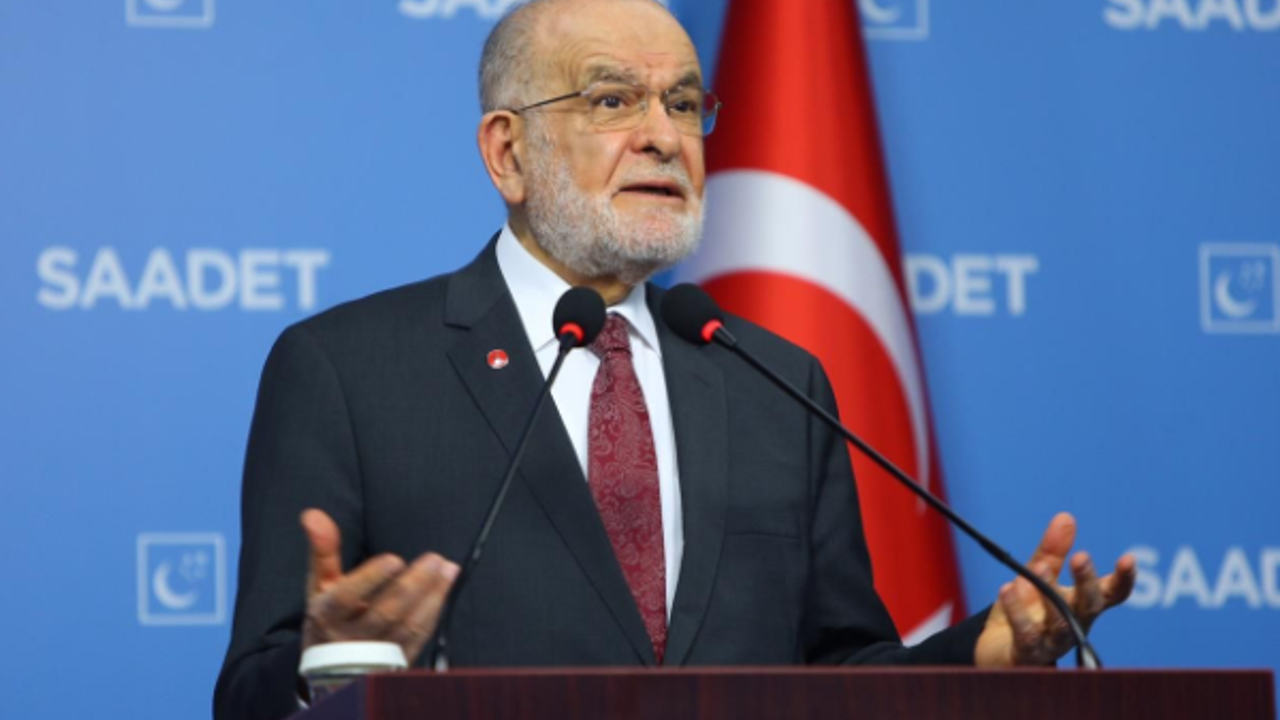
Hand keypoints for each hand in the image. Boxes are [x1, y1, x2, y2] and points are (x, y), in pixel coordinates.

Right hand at [300, 509, 458, 664]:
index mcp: (327, 614)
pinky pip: (419, 637)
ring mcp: (374, 653)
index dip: (370, 579)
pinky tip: (443, 589)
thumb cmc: (328, 614)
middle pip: (385, 612)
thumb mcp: (318, 584)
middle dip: (413, 584)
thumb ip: (322, 549)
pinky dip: (433, 612)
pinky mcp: (395, 661)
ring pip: (407, 626)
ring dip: (431, 596)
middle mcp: (350, 637)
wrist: (331, 668)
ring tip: (447, 569)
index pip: (347, 598)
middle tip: (434, 559)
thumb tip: (314, 515)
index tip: (394, 559)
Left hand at [974, 512, 1136, 666]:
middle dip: (1087, 582)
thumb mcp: (1038, 575)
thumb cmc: (1028, 611)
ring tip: (1039, 566)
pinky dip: (1017, 612)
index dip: (1123, 579)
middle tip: (1081, 557)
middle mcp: (1074, 624)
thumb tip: (1066, 517)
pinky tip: (1007, 590)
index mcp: (1083, 604)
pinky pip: (1026, 633)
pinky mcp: (1028, 653)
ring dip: (1052, 593)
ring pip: (1060, 622)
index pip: (1112, 594)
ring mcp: (1053, 642)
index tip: (1128, 559)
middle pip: (1089, 606)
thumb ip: (1052, 550)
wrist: (998, 650)